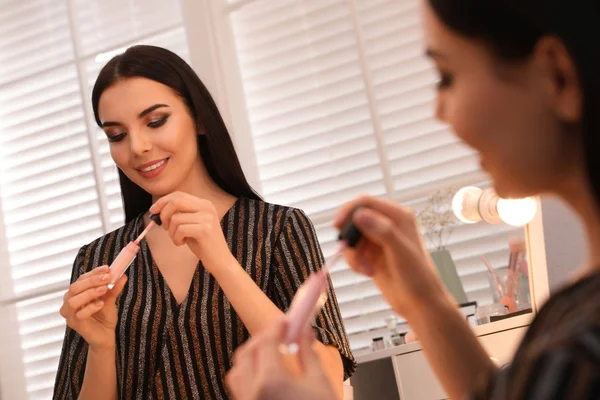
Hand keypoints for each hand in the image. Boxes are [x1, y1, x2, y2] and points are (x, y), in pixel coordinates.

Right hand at [60, 266, 127, 349]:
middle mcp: (70, 302)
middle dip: (92, 281)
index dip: (93, 273)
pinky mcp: (75, 324)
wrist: (106, 334)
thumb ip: (114, 288)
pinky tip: (101, 304)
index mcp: (77, 293)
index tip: (107, 268)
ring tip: (104, 290)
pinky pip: (79, 314)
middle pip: (74, 287)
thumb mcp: (110, 299)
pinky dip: (90, 307)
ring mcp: (70, 314)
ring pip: (73, 300)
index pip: (81, 279)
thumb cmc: (104, 316)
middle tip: (107, 278)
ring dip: (90, 293)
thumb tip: (122, 275)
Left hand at [149, 192, 232, 271]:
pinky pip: (180, 230)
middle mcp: (207, 207)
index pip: (178, 195)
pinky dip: (176, 239)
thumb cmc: (202, 243)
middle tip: (165, 227)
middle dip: (164, 214)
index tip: (153, 211)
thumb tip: (157, 209)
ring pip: (175, 218)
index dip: (163, 201)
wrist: (220, 259)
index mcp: (204, 203)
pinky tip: (182, 243)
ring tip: (178, 239)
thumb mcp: (191, 223)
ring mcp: (207, 218)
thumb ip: (179, 213)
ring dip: (171, 232)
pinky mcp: (205, 230)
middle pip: (176, 201)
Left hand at [226, 318, 337, 399]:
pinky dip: (247, 375)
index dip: (276, 327)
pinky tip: (266, 376)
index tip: (285, 320)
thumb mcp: (320, 383)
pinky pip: (239, 389)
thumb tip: (305, 333)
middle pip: (247, 354)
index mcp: (271, 381)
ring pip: (236, 372)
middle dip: (261, 339)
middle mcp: (252, 394)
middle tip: (279, 334)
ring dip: (250, 357)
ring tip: (270, 354)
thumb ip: (309, 354)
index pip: (268, 342)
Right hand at [334, 196, 448, 317]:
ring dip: (353, 253)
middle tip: (351, 252)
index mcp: (398, 216)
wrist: (421, 304)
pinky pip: (354, 251)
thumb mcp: (401, 252)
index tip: (337, 226)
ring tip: (365, 269)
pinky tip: (367, 272)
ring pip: (353, 237)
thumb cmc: (418, 277)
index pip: (366, 203)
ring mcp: (379, 240)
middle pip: (355, 219)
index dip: (349, 211)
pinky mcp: (373, 255)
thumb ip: (382, 231)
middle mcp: (388, 224)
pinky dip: (355, 262)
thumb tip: (360, 214)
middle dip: (350, 237)